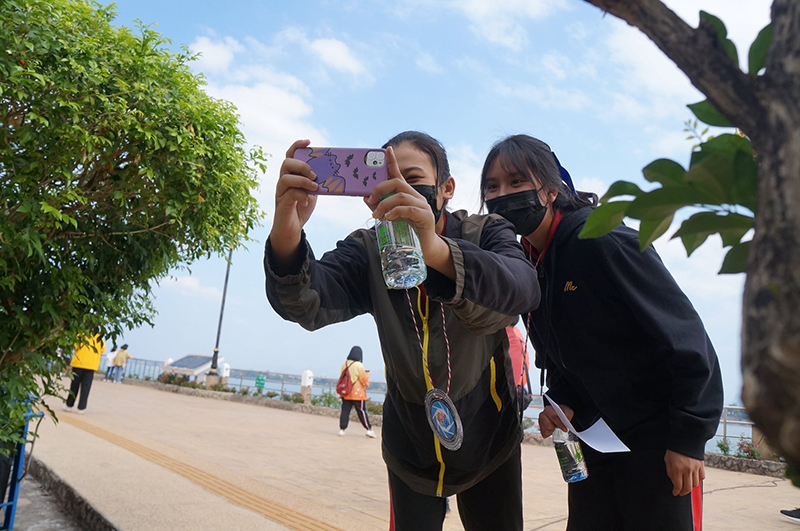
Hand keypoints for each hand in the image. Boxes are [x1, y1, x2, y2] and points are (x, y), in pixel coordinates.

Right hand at [270, 140, 318, 263]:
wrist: (292, 228)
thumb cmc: (301, 207)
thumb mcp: (312, 192)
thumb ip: (317, 182)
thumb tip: (335, 174)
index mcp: (291, 174)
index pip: (290, 154)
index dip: (297, 145)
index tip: (309, 142)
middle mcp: (283, 180)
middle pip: (286, 163)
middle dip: (302, 166)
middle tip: (315, 175)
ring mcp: (281, 192)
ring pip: (285, 178)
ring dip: (302, 180)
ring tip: (314, 187)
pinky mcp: (282, 203)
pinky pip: (289, 194)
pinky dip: (300, 196)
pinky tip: (306, 201)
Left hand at [365, 147, 453, 276]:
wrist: (425, 248)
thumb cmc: (408, 232)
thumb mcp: (391, 217)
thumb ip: (379, 207)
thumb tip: (366, 198)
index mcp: (408, 195)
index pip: (399, 175)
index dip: (392, 162)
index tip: (386, 150)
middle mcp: (416, 196)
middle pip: (397, 183)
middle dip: (380, 189)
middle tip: (370, 200)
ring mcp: (422, 206)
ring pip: (400, 196)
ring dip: (384, 204)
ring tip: (376, 215)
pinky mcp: (425, 216)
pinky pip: (408, 209)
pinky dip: (395, 212)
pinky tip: (388, 217)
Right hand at [538, 404, 573, 437]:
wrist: (559, 414)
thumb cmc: (563, 413)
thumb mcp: (568, 412)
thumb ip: (567, 416)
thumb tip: (567, 420)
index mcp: (548, 409)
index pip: (553, 417)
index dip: (560, 424)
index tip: (565, 430)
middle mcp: (542, 415)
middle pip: (548, 426)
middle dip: (554, 427)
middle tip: (559, 427)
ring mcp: (540, 421)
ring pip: (546, 431)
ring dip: (552, 430)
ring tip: (555, 427)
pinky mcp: (540, 428)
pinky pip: (544, 434)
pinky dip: (549, 433)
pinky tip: (552, 430)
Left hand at [664, 450, 703, 495]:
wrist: (685, 438)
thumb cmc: (674, 449)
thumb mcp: (667, 459)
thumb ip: (670, 472)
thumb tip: (674, 482)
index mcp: (678, 468)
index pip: (678, 485)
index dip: (676, 491)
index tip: (675, 493)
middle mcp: (687, 469)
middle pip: (688, 487)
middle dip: (683, 492)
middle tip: (680, 493)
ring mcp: (696, 468)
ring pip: (695, 484)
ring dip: (690, 488)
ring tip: (686, 487)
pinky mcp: (701, 465)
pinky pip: (702, 477)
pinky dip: (698, 481)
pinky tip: (694, 481)